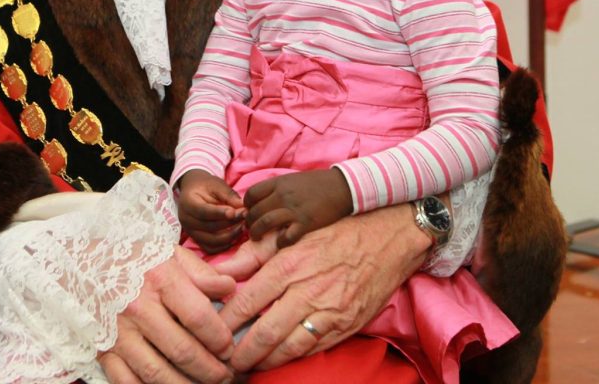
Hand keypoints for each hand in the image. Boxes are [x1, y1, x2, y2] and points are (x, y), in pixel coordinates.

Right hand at [98, 245, 236, 383]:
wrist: (80, 260)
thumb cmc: (132, 257)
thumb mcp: (168, 252)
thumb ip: (201, 272)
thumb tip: (230, 288)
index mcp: (159, 279)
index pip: (197, 316)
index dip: (219, 338)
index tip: (229, 348)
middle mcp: (137, 307)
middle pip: (182, 350)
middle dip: (211, 370)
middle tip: (228, 375)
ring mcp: (118, 332)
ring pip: (157, 373)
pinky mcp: (102, 350)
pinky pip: (126, 382)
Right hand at [177, 170, 246, 253]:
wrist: (194, 191)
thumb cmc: (206, 186)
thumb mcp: (217, 185)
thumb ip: (229, 195)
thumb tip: (243, 207)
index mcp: (188, 203)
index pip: (203, 211)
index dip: (220, 213)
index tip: (235, 212)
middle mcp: (186, 220)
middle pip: (208, 227)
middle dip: (229, 223)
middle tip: (245, 216)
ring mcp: (190, 232)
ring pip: (211, 241)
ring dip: (229, 236)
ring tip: (242, 226)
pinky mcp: (197, 240)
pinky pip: (210, 248)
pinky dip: (224, 245)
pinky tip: (235, 236)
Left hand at [217, 204, 431, 372]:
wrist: (388, 237)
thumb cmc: (337, 231)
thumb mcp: (292, 234)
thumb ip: (253, 254)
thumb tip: (220, 269)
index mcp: (289, 265)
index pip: (247, 301)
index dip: (225, 322)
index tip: (210, 331)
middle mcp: (307, 290)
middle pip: (265, 332)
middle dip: (241, 352)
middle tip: (223, 361)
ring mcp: (329, 311)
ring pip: (288, 347)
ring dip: (264, 361)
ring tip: (246, 367)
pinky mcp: (345, 325)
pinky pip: (313, 348)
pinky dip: (292, 358)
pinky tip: (277, 361)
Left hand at [244, 169, 352, 247]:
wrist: (341, 187)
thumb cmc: (316, 183)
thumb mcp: (292, 180)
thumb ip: (276, 189)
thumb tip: (260, 199)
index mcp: (278, 183)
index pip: (251, 194)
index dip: (247, 205)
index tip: (250, 211)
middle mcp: (282, 196)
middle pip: (255, 211)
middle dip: (249, 222)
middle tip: (251, 228)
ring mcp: (293, 210)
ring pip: (264, 222)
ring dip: (257, 232)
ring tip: (257, 237)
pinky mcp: (305, 223)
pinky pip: (286, 236)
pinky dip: (279, 242)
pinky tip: (279, 242)